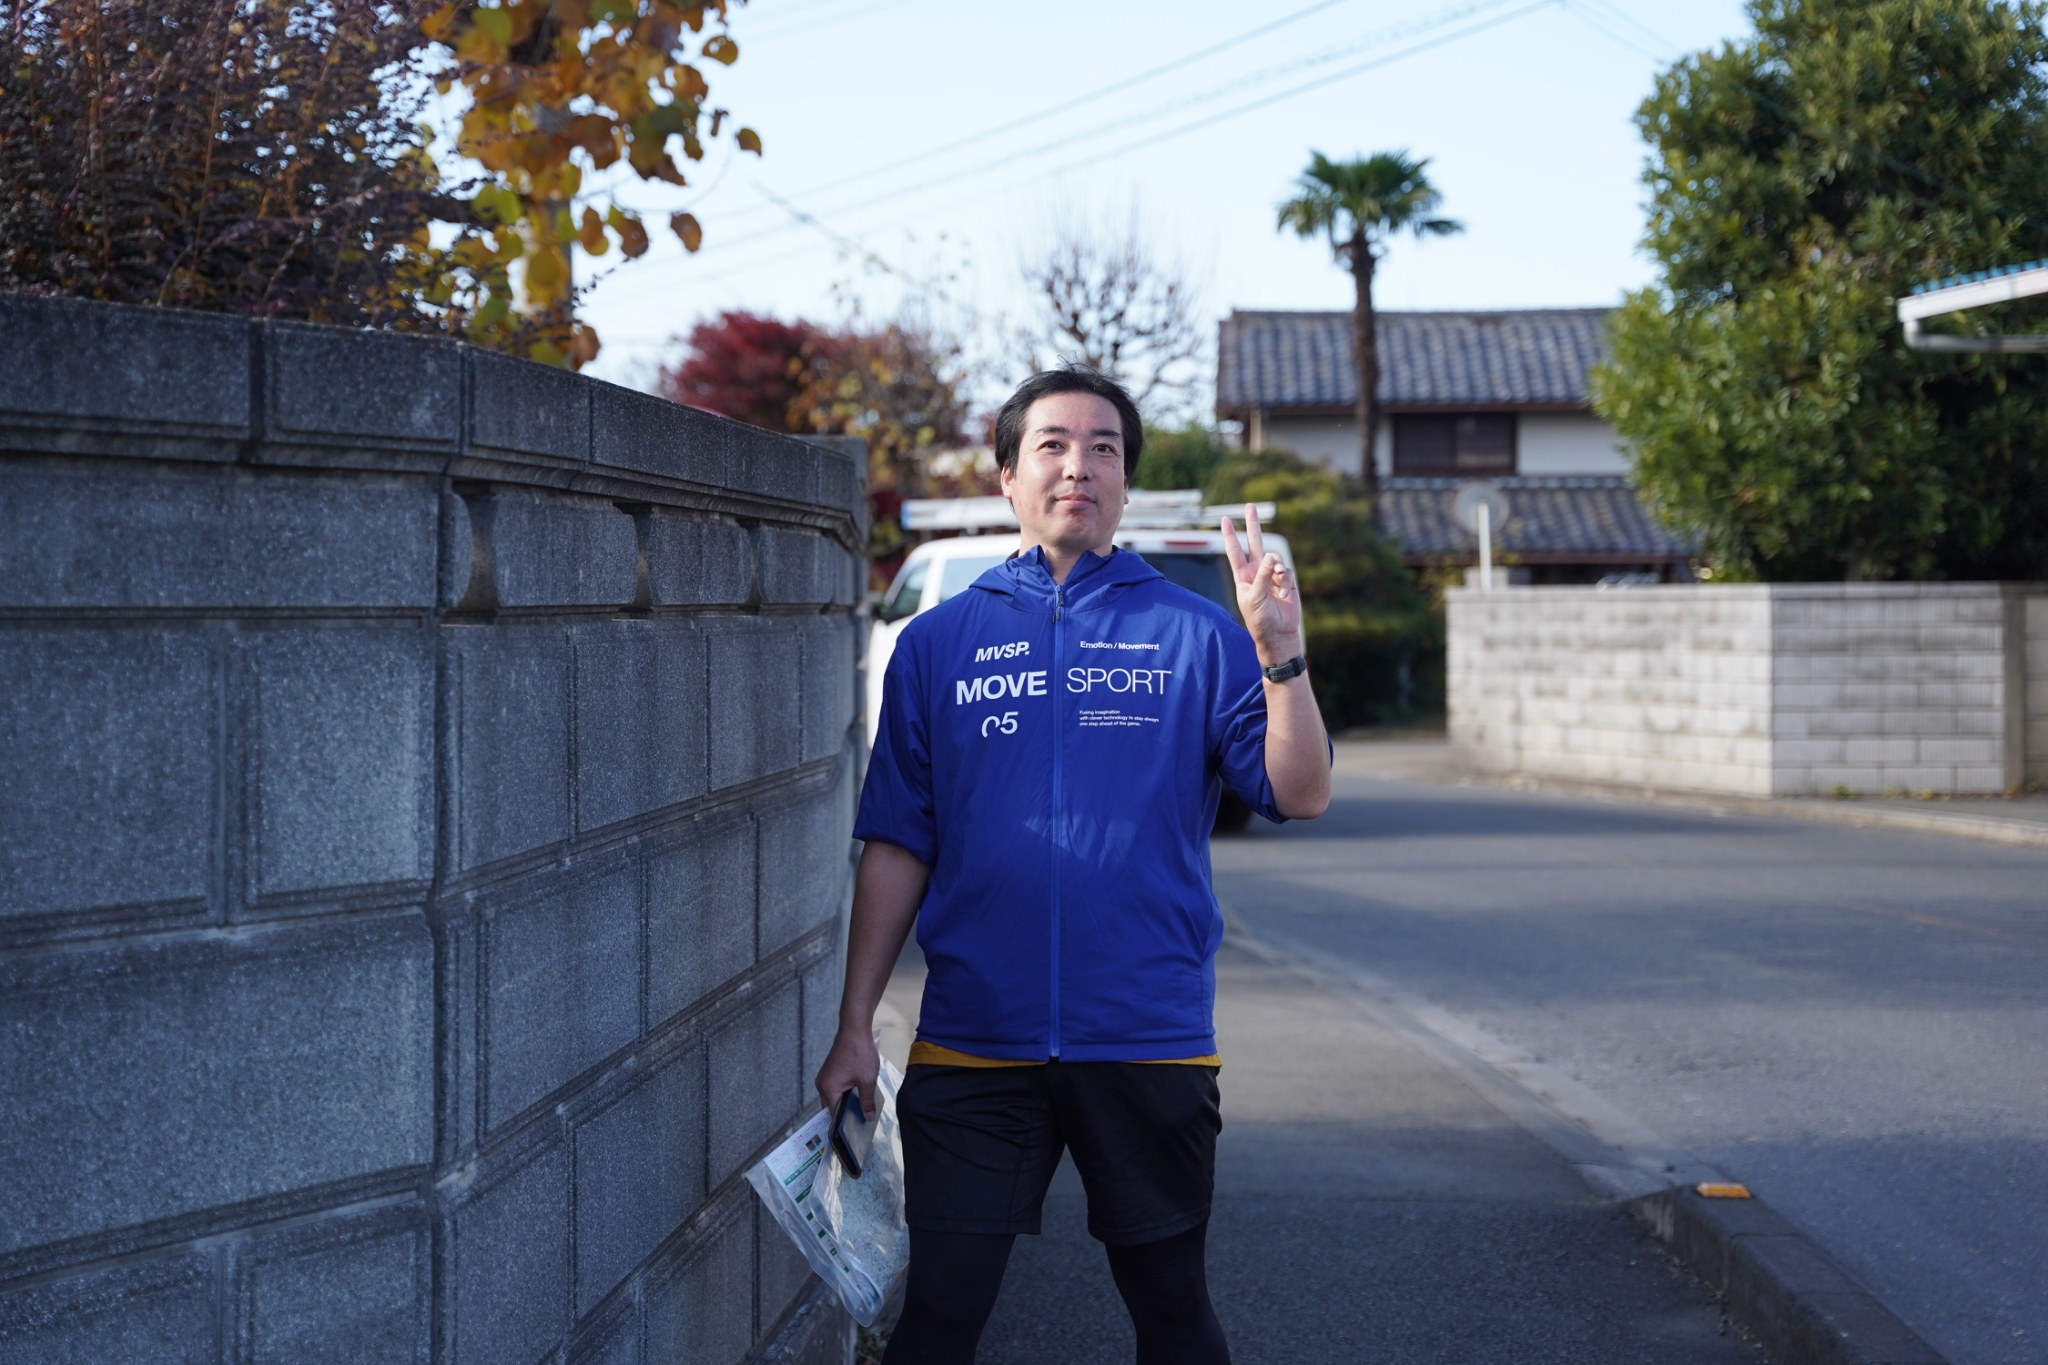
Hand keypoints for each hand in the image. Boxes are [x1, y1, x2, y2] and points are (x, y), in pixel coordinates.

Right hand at [814, 1023, 879, 1115]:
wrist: (854, 1029)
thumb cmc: (860, 1053)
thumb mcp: (867, 1080)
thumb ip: (867, 1101)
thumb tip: (868, 1118)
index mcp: (828, 1089)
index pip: (833, 1115)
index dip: (843, 1124)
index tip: (855, 1132)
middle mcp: (822, 1085)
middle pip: (832, 1107)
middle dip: (845, 1115)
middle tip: (860, 1124)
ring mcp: (825, 1077)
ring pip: (834, 1097)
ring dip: (846, 1103)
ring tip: (861, 1111)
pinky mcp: (830, 1071)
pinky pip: (835, 1089)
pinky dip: (845, 1094)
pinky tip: (858, 1096)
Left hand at [1221, 503, 1302, 664]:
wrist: (1278, 634)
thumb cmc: (1260, 619)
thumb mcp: (1255, 597)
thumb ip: (1262, 576)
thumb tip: (1271, 557)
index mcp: (1243, 576)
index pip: (1234, 552)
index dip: (1229, 536)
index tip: (1224, 519)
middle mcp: (1256, 572)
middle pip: (1254, 543)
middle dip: (1252, 525)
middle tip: (1250, 506)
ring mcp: (1272, 575)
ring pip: (1274, 557)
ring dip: (1275, 566)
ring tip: (1276, 576)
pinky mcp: (1287, 581)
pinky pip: (1286, 571)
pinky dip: (1285, 580)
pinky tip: (1284, 593)